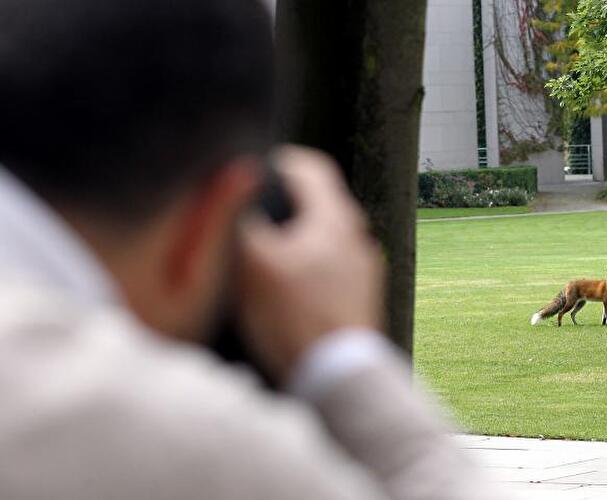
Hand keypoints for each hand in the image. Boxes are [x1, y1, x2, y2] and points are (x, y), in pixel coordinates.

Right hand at [237, 147, 383, 376]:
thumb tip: (232, 191)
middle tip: (253, 212)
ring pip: (324, 237)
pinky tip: (286, 286)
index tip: (256, 167)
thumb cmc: (296, 317)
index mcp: (336, 219)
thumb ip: (242, 221)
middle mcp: (357, 238)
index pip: (311, 168)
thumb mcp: (254, 265)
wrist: (337, 376)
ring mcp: (364, 269)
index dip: (281, 161)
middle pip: (319, 203)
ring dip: (297, 237)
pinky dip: (308, 265)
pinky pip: (331, 266)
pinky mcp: (361, 297)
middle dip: (285, 203)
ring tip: (265, 251)